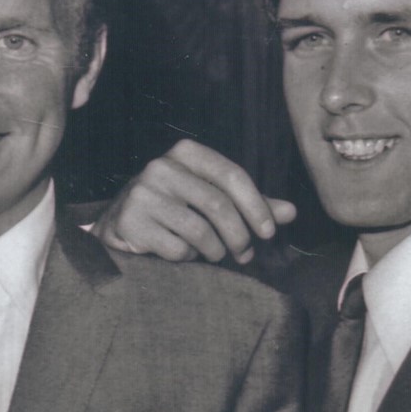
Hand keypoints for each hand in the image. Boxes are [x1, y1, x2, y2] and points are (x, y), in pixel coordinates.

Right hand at [93, 141, 295, 265]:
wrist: (119, 225)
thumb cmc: (173, 211)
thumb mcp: (211, 199)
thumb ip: (249, 204)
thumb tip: (291, 212)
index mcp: (186, 152)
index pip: (232, 175)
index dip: (256, 206)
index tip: (269, 233)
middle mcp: (161, 166)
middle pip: (218, 205)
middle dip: (239, 236)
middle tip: (246, 255)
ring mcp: (143, 193)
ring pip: (199, 230)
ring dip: (216, 251)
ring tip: (217, 257)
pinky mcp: (131, 222)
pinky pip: (176, 248)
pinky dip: (188, 259)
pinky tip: (185, 256)